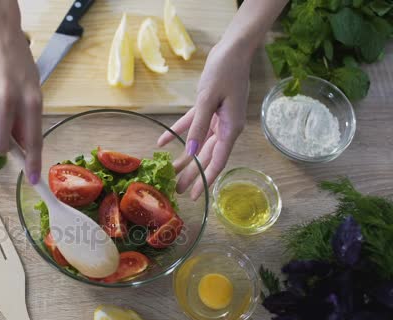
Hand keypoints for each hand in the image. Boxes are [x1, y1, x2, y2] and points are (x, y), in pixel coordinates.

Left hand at [158, 41, 251, 199]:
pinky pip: (191, 124)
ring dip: (184, 157)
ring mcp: (217, 118)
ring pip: (198, 143)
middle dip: (192, 174)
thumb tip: (192, 152)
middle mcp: (225, 127)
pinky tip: (162, 143)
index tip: (195, 195)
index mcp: (230, 129)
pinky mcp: (208, 107)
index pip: (218, 161)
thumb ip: (199, 126)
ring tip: (170, 173)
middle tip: (177, 190)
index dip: (205, 179)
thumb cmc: (224, 72)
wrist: (231, 49)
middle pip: (206, 156)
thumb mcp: (209, 99)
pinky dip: (177, 133)